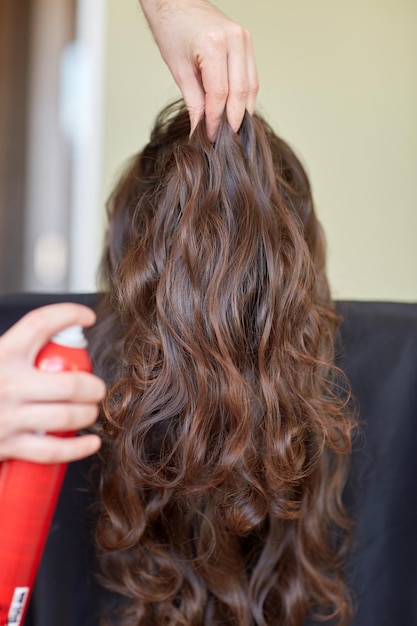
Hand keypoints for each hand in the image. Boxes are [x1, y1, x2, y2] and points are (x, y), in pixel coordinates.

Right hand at [0, 303, 105, 462]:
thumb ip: (15, 348)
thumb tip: (59, 333)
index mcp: (2, 354)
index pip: (39, 324)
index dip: (68, 314)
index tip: (87, 317)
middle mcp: (6, 383)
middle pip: (68, 383)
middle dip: (93, 386)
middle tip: (96, 388)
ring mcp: (7, 416)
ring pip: (65, 416)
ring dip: (88, 414)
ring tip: (90, 411)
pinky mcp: (8, 445)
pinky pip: (52, 450)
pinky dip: (78, 447)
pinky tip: (90, 441)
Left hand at [140, 0, 258, 139]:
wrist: (176, 2)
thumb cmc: (172, 30)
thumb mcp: (179, 71)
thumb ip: (193, 103)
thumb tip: (201, 131)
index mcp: (213, 45)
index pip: (220, 94)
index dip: (217, 120)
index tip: (212, 137)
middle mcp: (234, 40)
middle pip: (240, 93)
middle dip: (233, 121)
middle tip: (226, 141)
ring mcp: (244, 39)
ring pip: (251, 87)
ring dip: (243, 112)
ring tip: (233, 131)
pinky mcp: (247, 42)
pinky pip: (251, 77)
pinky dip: (245, 97)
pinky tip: (237, 112)